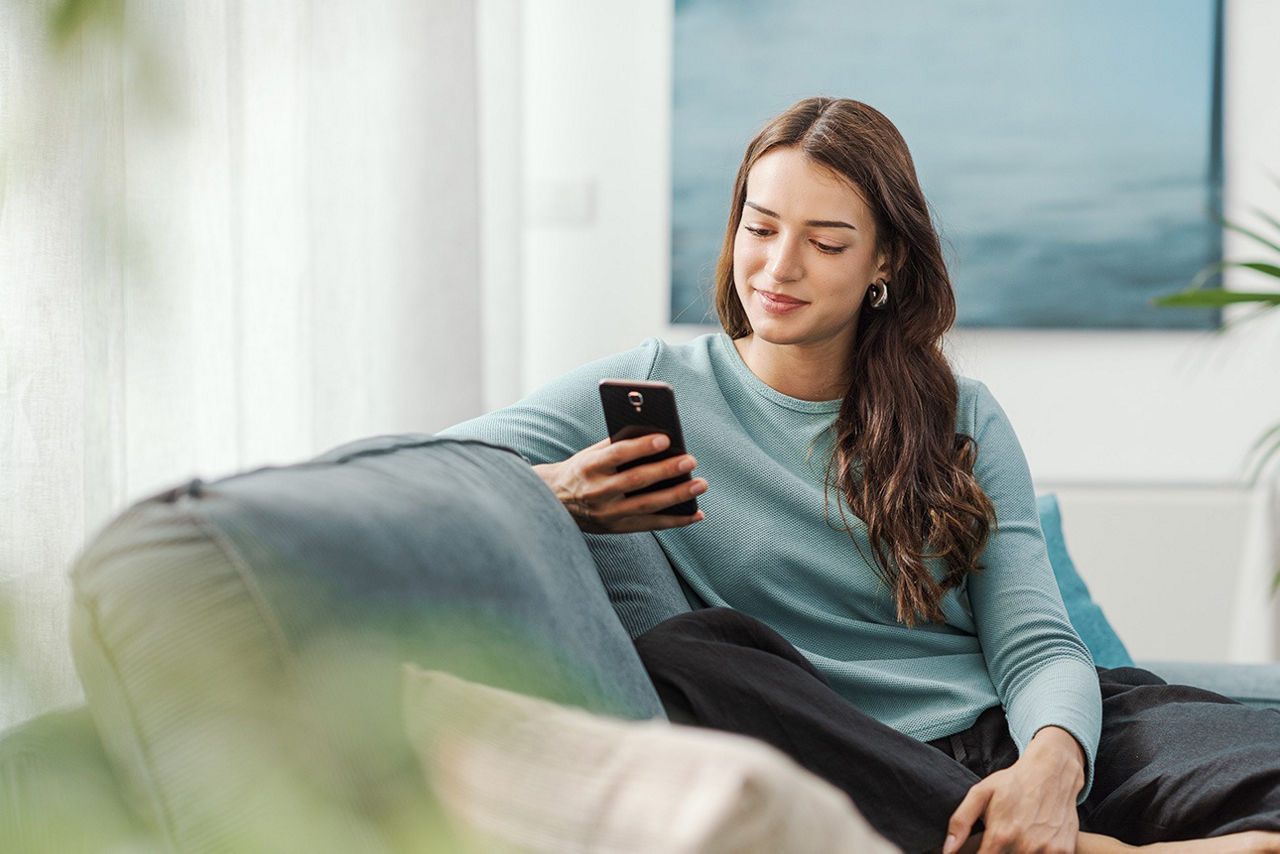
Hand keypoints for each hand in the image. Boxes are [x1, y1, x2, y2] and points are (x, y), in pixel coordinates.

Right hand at [533, 434, 706, 533]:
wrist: (557, 502)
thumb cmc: (583, 470)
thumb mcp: (592, 454)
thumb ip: (618, 444)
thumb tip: (657, 435)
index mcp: (590, 467)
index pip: (618, 455)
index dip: (642, 447)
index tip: (666, 439)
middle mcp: (598, 491)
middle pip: (636, 480)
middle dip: (666, 470)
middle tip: (691, 461)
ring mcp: (608, 513)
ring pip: (648, 505)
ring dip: (677, 496)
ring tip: (700, 485)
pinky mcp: (617, 528)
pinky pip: (651, 525)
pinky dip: (676, 521)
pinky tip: (696, 513)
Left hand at [944, 726, 1084, 853]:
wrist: (1053, 772)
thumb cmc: (1014, 782)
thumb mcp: (981, 793)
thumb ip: (961, 822)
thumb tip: (948, 850)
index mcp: (1000, 834)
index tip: (982, 849)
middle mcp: (1024, 845)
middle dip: (1000, 852)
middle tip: (1002, 838)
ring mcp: (1046, 850)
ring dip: (1017, 853)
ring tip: (1018, 836)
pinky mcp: (1064, 851)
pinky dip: (1038, 853)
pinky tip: (1034, 842)